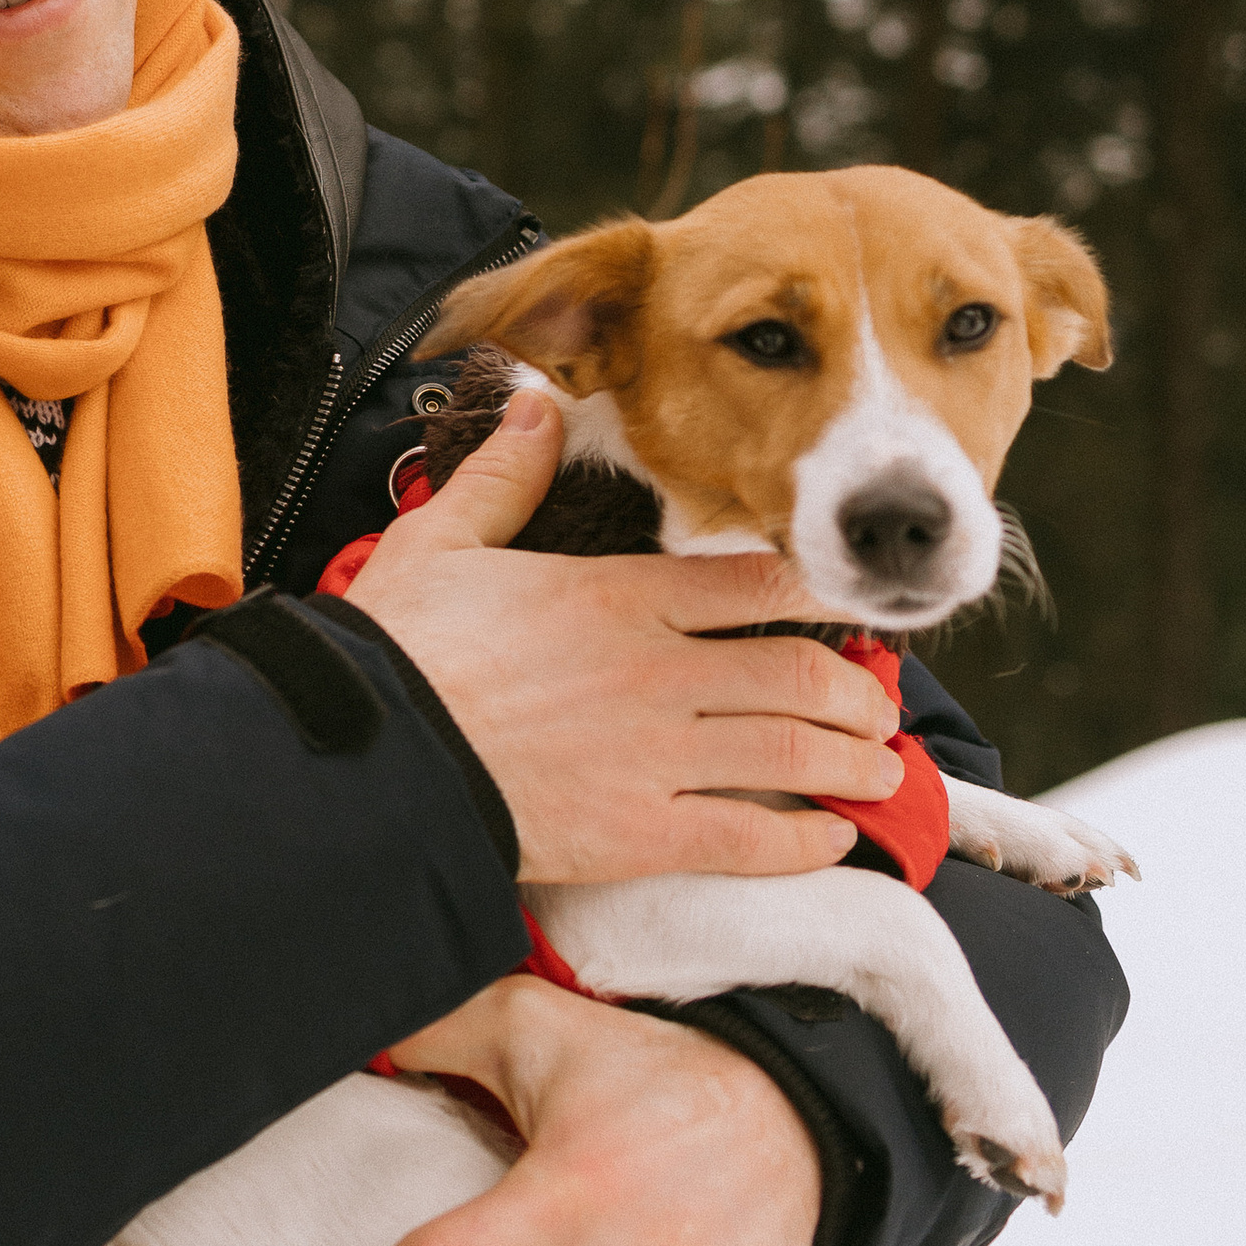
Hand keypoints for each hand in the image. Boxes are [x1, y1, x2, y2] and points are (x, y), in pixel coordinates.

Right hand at [344, 381, 900, 881]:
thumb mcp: (443, 540)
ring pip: (794, 752)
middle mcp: (656, 672)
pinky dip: (804, 840)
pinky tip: (828, 839)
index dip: (818, 594)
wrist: (369, 759)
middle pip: (799, 673)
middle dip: (856, 691)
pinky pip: (750, 839)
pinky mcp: (640, 834)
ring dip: (852, 762)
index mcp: (618, 597)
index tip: (849, 606)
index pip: (753, 585)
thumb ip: (504, 473)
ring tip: (876, 769)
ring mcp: (656, 757)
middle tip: (876, 704)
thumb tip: (534, 405)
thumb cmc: (396, 651)